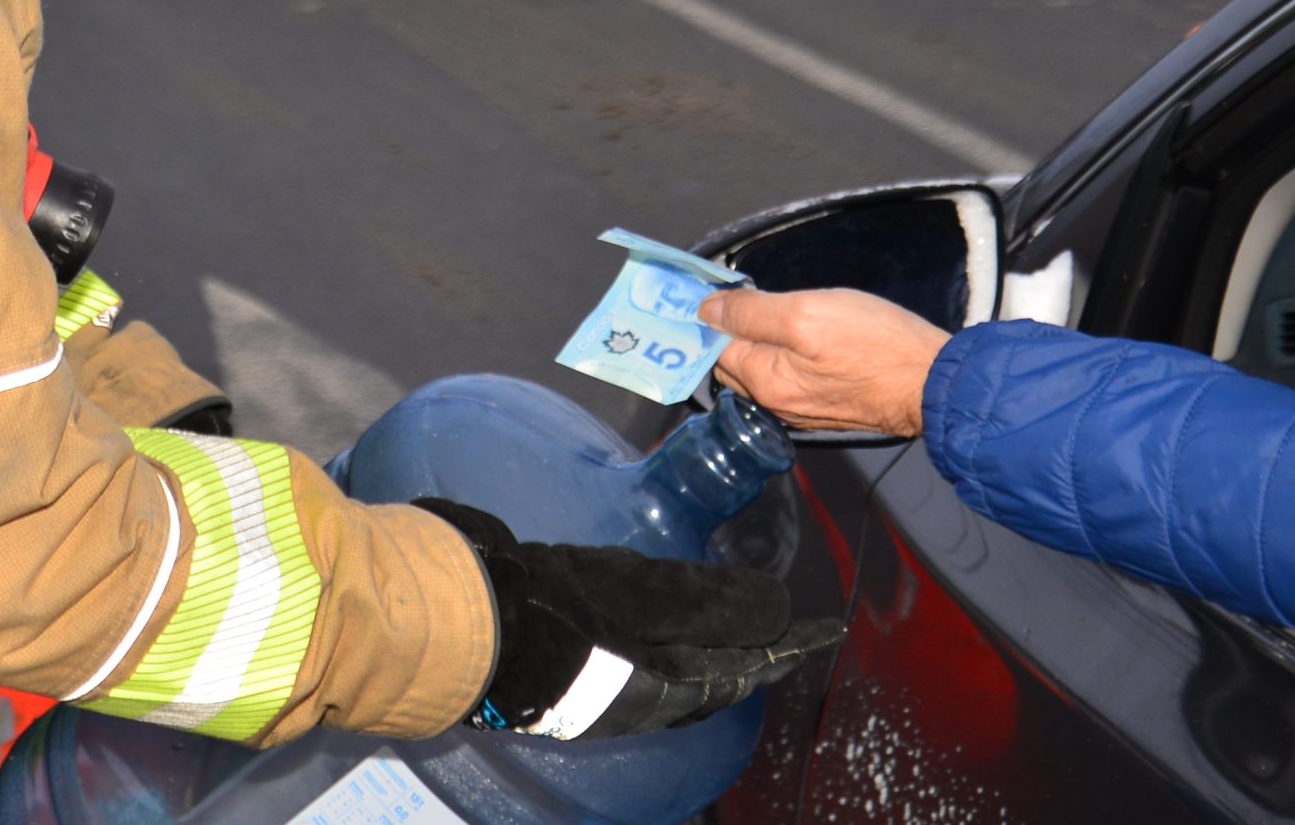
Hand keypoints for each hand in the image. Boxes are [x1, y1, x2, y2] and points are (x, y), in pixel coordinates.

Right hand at [421, 500, 837, 739]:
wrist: (467, 626)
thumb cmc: (557, 610)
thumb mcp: (642, 595)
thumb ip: (711, 603)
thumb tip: (779, 609)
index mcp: (665, 686)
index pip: (747, 666)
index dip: (788, 645)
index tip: (827, 630)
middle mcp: (643, 700)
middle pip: (718, 680)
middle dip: (756, 655)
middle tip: (789, 632)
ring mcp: (607, 691)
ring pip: (682, 678)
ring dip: (717, 656)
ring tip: (739, 632)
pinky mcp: (575, 675)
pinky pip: (646, 670)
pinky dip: (673, 652)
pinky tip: (662, 633)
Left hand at [698, 287, 949, 437]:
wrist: (934, 382)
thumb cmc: (875, 344)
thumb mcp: (807, 312)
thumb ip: (751, 313)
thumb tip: (706, 310)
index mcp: (764, 381)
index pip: (714, 346)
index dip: (713, 314)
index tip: (717, 289)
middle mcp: (775, 403)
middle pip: (733, 360)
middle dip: (732, 329)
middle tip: (746, 295)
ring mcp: (801, 408)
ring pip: (762, 367)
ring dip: (759, 340)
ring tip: (775, 310)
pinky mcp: (825, 405)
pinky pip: (789, 376)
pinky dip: (785, 354)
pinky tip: (801, 334)